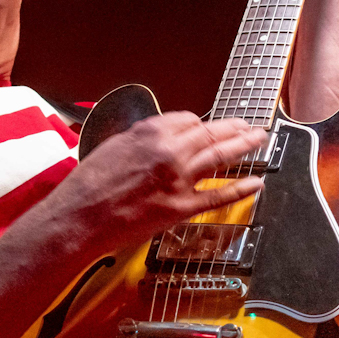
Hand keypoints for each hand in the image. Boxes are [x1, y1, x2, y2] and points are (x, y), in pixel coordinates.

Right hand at [60, 112, 267, 254]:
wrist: (79, 217)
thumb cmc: (89, 185)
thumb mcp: (114, 146)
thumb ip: (143, 139)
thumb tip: (160, 139)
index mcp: (151, 131)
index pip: (189, 120)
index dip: (202, 124)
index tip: (210, 127)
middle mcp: (169, 150)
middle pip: (211, 133)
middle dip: (235, 128)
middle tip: (250, 127)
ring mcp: (178, 179)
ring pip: (221, 157)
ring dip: (245, 146)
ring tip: (259, 141)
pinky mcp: (181, 207)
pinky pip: (219, 195)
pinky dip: (241, 188)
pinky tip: (256, 183)